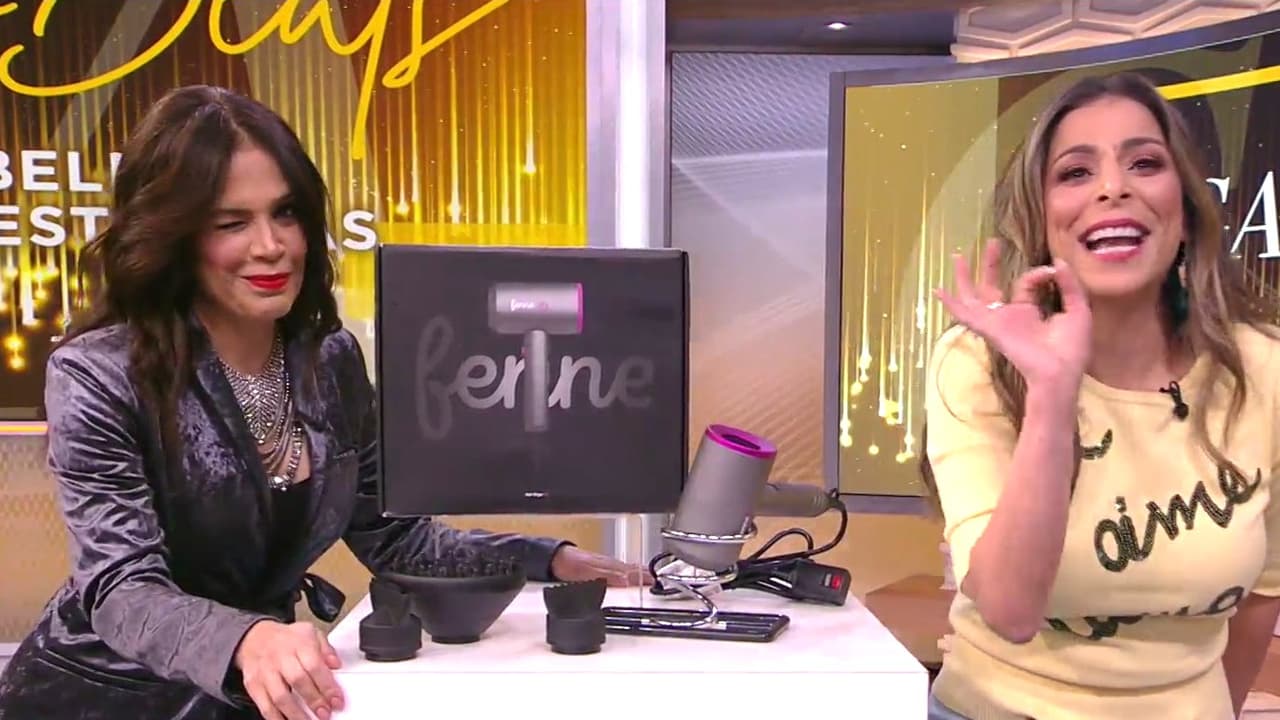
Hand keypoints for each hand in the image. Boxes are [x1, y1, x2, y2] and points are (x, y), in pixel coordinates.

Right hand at [235, 620, 344, 719]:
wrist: (254, 638)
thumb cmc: (286, 639)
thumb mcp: (310, 632)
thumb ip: (326, 648)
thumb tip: (336, 664)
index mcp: (298, 644)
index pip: (314, 666)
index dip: (327, 685)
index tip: (337, 700)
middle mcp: (280, 658)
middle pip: (298, 681)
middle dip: (314, 701)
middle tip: (325, 714)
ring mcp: (265, 673)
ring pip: (280, 697)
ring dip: (296, 714)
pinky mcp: (254, 686)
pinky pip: (265, 706)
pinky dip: (276, 718)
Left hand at [550, 544, 653, 586]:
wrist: (555, 558)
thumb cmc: (571, 564)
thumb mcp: (590, 573)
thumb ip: (609, 576)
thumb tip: (627, 581)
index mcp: (611, 565)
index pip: (633, 572)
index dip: (645, 578)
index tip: (657, 583)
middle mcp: (610, 564)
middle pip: (632, 570)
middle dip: (646, 575)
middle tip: (658, 581)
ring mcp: (605, 564)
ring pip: (626, 568)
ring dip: (638, 573)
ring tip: (648, 577)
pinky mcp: (599, 567)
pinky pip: (619, 569)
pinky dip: (627, 572)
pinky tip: (627, 575)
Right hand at [935, 238, 1091, 388]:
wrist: (1060, 370)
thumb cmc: (1071, 347)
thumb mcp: (1077, 309)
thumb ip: (1069, 285)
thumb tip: (1058, 263)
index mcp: (1028, 311)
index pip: (1026, 282)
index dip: (1038, 273)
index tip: (1053, 271)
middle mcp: (1009, 315)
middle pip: (992, 285)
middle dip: (990, 263)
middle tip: (993, 241)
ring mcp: (997, 321)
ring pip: (973, 296)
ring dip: (964, 277)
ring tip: (957, 255)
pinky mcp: (989, 327)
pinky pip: (966, 315)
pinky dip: (951, 304)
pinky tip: (937, 292)